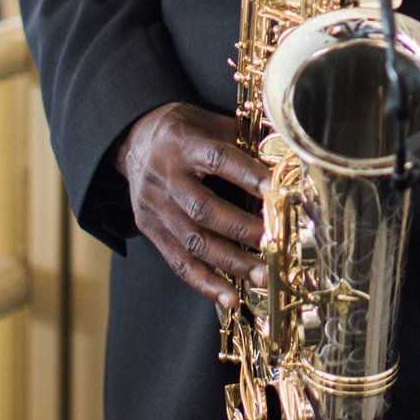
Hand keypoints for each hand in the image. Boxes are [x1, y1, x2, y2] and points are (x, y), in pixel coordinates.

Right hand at [116, 103, 269, 308]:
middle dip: (242, 230)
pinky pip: (177, 262)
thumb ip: (242, 140)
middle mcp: (164, 176)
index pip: (216, 159)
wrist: (134, 141)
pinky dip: (205, 282)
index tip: (276, 191)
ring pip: (193, 242)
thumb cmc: (182, 130)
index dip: (246, 176)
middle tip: (275, 242)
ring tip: (263, 274)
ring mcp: (154, 206)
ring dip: (231, 262)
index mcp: (181, 143)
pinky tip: (230, 298)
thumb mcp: (208, 121)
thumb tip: (286, 155)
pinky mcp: (149, 229)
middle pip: (204, 209)